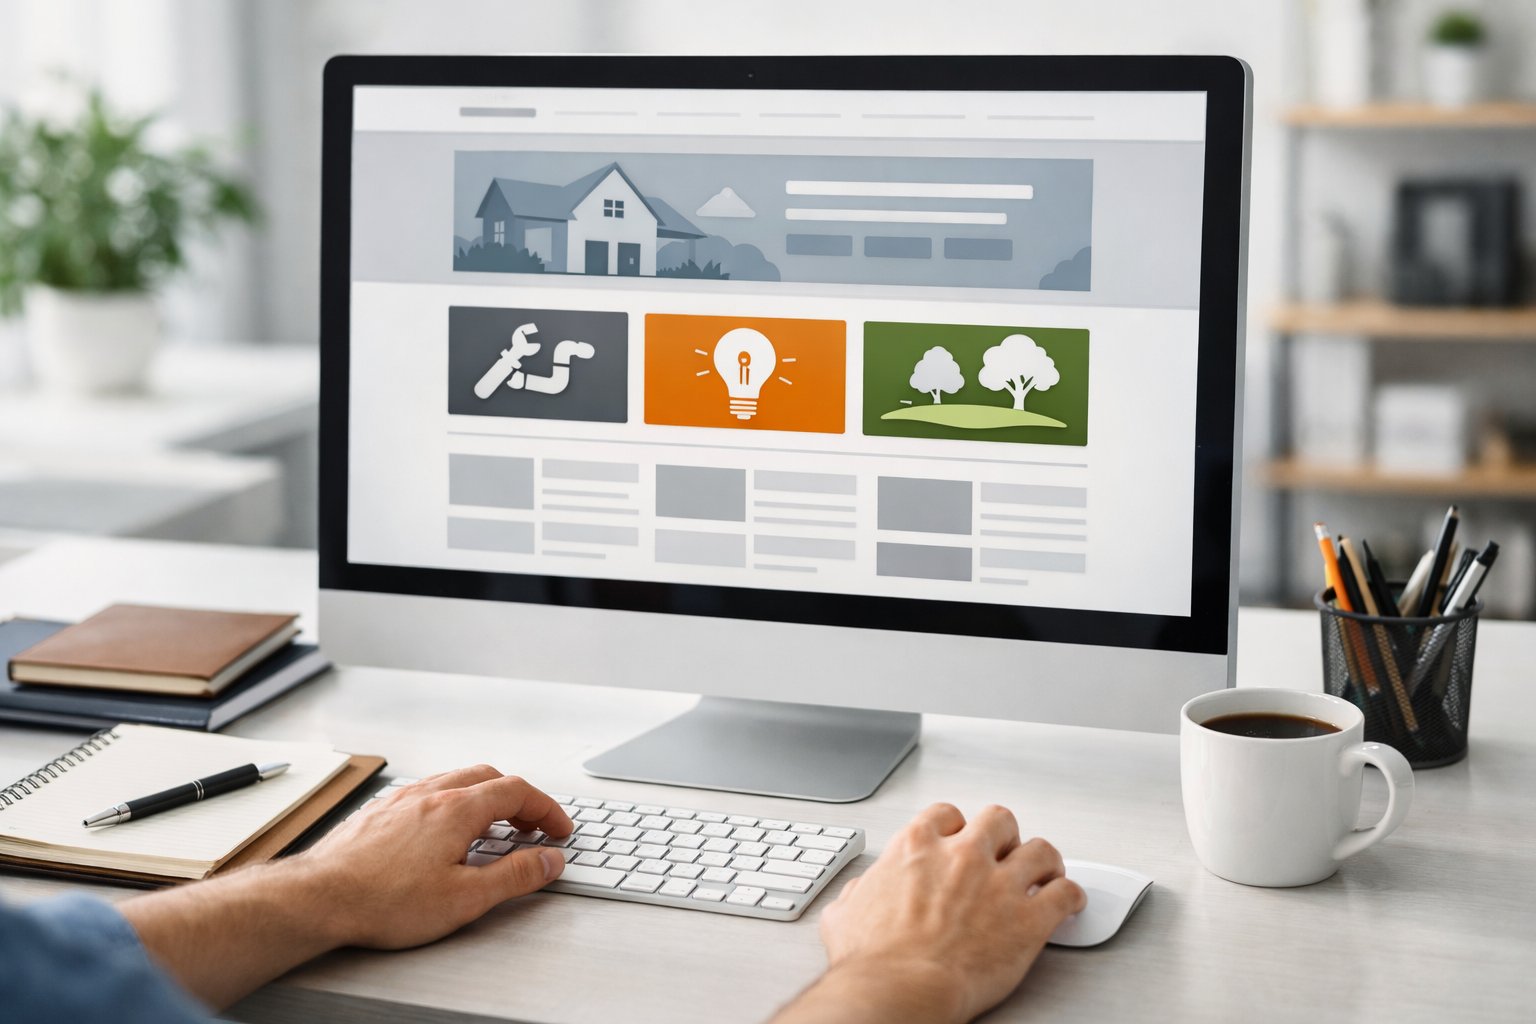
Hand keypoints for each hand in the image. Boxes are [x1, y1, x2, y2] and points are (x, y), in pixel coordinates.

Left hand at [300, 764, 572, 948]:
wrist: (318, 898)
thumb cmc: (383, 901)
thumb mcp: (465, 898)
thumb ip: (514, 876)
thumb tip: (549, 860)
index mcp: (457, 809)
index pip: (517, 792)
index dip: (546, 809)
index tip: (558, 829)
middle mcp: (430, 794)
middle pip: (488, 777)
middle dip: (518, 800)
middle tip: (530, 828)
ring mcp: (401, 799)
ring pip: (455, 781)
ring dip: (484, 798)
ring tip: (491, 830)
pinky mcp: (379, 812)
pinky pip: (427, 792)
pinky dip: (452, 803)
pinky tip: (444, 832)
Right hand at [774, 803, 1084, 1023]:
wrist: (900, 990)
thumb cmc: (873, 961)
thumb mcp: (844, 914)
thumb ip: (859, 894)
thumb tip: (859, 894)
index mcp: (917, 847)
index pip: (948, 815)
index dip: (958, 828)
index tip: (961, 840)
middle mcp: (963, 856)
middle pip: (999, 820)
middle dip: (1005, 836)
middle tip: (1006, 853)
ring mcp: (999, 884)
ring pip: (1041, 850)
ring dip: (1045, 862)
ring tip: (1046, 874)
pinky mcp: (1029, 919)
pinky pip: (1066, 894)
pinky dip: (1071, 896)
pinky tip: (1069, 904)